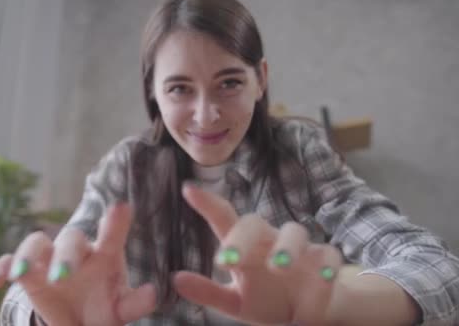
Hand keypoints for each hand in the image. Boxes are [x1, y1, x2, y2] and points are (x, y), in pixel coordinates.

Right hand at [0, 203, 156, 325]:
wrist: (79, 321)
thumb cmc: (105, 308)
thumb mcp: (121, 308)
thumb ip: (136, 302)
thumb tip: (154, 293)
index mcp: (105, 255)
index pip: (112, 236)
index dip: (116, 222)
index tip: (121, 207)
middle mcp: (77, 251)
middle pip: (69, 239)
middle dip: (65, 254)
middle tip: (63, 275)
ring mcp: (49, 259)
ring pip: (35, 243)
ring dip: (26, 256)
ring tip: (20, 275)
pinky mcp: (28, 272)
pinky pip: (9, 263)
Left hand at [174, 184, 343, 324]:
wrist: (306, 313)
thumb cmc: (265, 299)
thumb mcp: (234, 301)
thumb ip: (208, 291)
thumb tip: (176, 279)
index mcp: (243, 246)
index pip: (223, 220)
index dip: (207, 204)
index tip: (188, 190)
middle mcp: (269, 240)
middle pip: (254, 224)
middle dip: (241, 239)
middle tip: (228, 259)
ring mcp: (299, 249)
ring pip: (295, 232)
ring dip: (287, 247)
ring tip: (278, 265)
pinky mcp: (324, 262)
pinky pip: (328, 257)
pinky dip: (327, 268)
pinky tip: (324, 279)